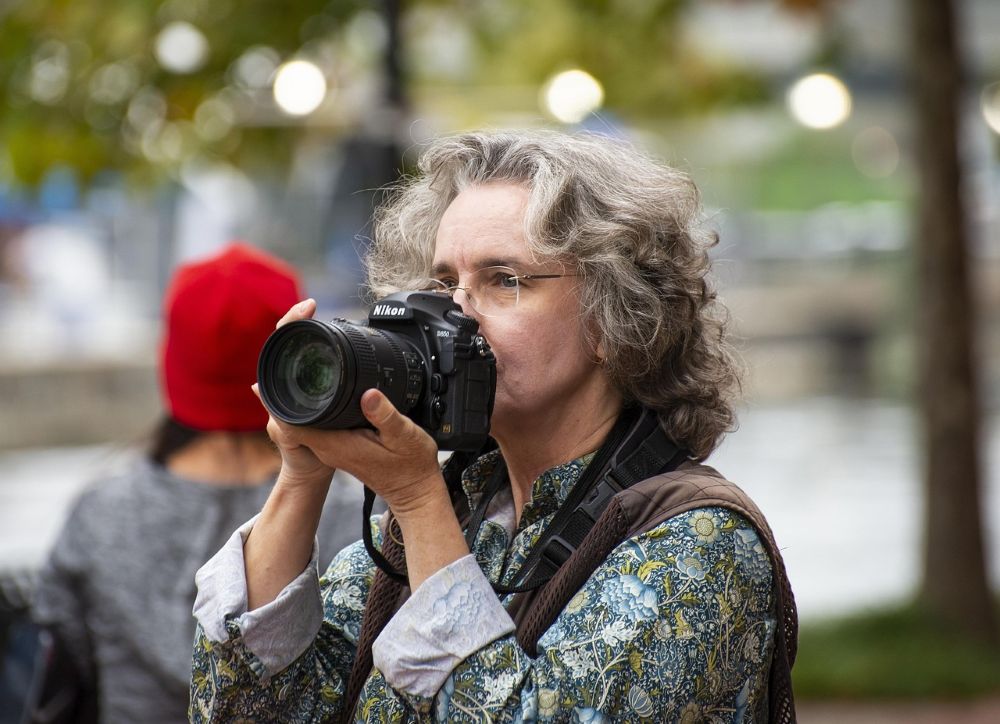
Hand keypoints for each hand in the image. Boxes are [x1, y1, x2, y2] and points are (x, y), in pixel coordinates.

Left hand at [253, 299, 335, 487]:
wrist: (312, 473)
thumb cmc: (302, 458)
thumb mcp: (291, 439)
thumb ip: (279, 420)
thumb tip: (256, 388)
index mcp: (277, 388)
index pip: (277, 346)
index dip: (289, 323)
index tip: (307, 307)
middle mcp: (283, 383)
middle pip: (286, 343)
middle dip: (297, 319)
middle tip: (312, 304)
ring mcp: (296, 386)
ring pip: (298, 351)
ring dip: (307, 330)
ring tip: (320, 314)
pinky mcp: (310, 391)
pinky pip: (312, 363)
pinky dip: (318, 348)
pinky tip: (331, 341)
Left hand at [290, 389, 443, 515]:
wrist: (415, 490)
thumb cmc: (412, 465)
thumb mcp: (404, 435)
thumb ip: (384, 414)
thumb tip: (368, 394)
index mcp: (337, 444)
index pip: (293, 424)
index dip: (287, 400)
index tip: (293, 378)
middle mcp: (329, 448)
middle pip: (295, 419)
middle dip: (296, 394)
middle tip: (306, 368)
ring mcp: (333, 449)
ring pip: (307, 421)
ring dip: (309, 401)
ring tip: (318, 378)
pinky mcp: (341, 447)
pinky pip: (321, 425)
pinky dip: (324, 410)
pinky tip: (336, 397)